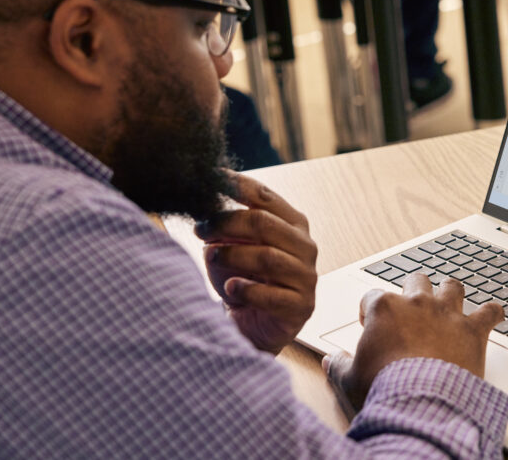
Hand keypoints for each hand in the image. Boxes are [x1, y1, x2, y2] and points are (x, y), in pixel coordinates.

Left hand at [198, 172, 316, 353]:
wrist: (257, 326)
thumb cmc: (246, 280)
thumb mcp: (235, 248)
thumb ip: (226, 229)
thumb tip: (203, 210)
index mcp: (293, 224)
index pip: (265, 197)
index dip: (237, 186)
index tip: (211, 181)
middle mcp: (305, 246)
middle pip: (264, 223)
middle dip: (226, 223)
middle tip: (201, 229)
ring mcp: (306, 277)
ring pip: (267, 257)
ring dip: (233, 255)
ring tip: (211, 257)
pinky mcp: (301, 306)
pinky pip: (271, 295)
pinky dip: (246, 289)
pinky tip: (231, 288)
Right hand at [323, 274, 503, 410]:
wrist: (420, 403)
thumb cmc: (384, 389)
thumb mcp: (350, 378)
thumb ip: (339, 364)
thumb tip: (331, 360)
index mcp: (385, 309)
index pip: (373, 296)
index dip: (370, 310)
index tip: (371, 324)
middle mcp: (417, 303)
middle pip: (416, 281)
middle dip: (413, 292)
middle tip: (412, 311)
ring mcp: (447, 314)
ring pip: (452, 286)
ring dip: (451, 294)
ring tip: (450, 304)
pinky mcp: (473, 330)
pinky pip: (490, 311)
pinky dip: (493, 313)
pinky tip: (494, 316)